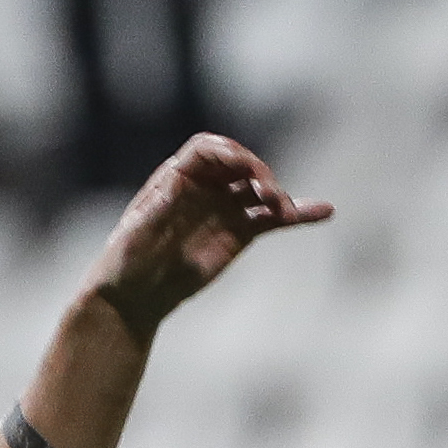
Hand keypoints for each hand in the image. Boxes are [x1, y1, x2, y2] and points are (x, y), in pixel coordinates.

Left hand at [89, 133, 331, 332]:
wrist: (134, 297)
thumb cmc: (123, 265)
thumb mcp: (131, 238)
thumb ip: (153, 213)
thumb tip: (174, 184)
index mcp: (175, 179)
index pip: (207, 149)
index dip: (228, 151)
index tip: (244, 165)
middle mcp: (204, 186)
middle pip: (240, 164)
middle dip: (259, 173)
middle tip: (269, 196)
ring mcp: (224, 208)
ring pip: (260, 190)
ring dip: (278, 196)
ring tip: (286, 211)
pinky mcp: (239, 232)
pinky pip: (272, 219)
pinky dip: (297, 215)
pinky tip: (323, 212)